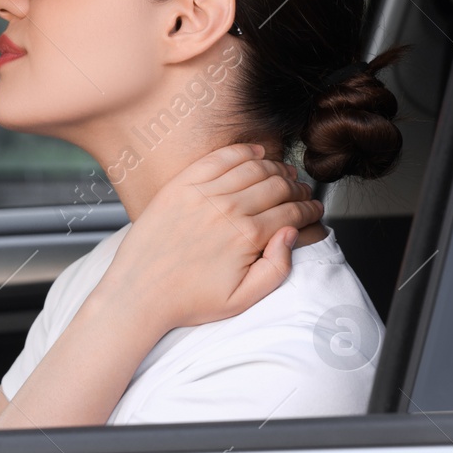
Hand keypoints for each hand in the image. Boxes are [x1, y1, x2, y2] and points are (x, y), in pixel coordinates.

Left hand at [99, 143, 321, 332]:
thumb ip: (277, 269)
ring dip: (275, 167)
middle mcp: (227, 210)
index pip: (292, 212)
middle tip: (302, 192)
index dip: (309, 209)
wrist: (139, 294)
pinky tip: (255, 153)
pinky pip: (218, 158)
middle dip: (297, 188)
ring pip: (252, 168)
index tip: (314, 209)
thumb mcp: (242, 300)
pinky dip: (241, 151)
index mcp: (247, 237)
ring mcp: (201, 194)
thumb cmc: (188, 300)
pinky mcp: (180, 186)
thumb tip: (291, 233)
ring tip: (283, 173)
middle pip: (277, 185)